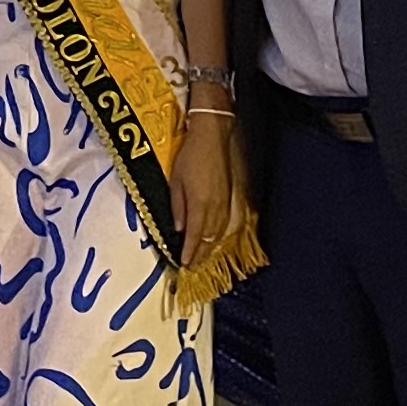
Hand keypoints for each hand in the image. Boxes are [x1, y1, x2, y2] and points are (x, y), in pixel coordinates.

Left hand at [172, 108, 241, 265]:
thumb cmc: (190, 156)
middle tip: (192, 267)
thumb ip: (178, 208)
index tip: (184, 264)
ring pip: (218, 233)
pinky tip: (214, 239)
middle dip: (200, 255)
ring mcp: (225, 203)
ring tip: (202, 258)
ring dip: (210, 248)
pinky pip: (225, 224)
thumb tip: (179, 229)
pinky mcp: (230, 197)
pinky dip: (218, 236)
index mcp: (200, 205)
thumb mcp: (176, 182)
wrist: (213, 138)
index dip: (190, 253)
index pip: (195, 236)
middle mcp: (216, 208)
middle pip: (209, 239)